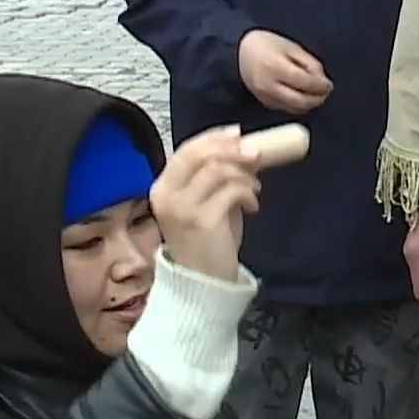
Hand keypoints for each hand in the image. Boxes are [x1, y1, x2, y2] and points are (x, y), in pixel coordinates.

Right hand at [150, 125, 262, 281]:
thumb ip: (214, 179)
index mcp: (163, 188)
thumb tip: (243, 150)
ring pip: (219, 169)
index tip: (237, 134)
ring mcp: (182, 208)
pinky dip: (248, 193)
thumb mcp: (203, 204)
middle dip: (232, 148)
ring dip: (245, 174)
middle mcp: (167, 195)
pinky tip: (252, 206)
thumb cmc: (206, 244)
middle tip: (256, 153)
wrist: (202, 284)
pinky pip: (232, 190)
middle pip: (201, 153)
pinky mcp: (202, 220)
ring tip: (254, 189)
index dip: (214, 138)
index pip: (187, 150)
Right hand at [237, 30, 331, 114]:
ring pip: (294, 108)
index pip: (304, 82)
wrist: (239, 54)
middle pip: (300, 101)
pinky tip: (302, 96)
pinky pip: (287, 108)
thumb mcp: (290, 47)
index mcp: (275, 67)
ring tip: (316, 94)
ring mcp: (265, 97)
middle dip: (317, 99)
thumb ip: (309, 63)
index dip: (320, 86)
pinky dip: (298, 105)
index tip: (329, 84)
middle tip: (325, 92)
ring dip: (309, 104)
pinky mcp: (265, 103)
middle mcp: (269, 86)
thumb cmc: (267, 45)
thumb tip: (323, 81)